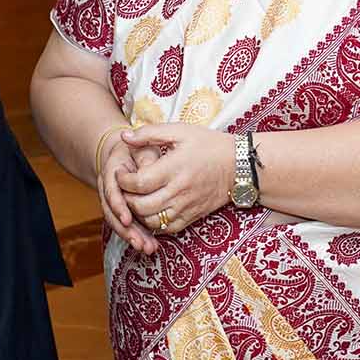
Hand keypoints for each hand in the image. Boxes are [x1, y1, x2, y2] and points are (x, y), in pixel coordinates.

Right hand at [92, 127, 159, 255]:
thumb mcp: (141, 147)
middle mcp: (109, 191)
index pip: (112, 192)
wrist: (124, 155)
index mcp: (111, 173)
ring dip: (132, 237)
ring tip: (147, 249)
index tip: (127, 219)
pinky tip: (150, 247)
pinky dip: (137, 236)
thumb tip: (150, 170)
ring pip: (119, 223)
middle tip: (140, 243)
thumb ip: (145, 157)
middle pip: (113, 214)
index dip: (118, 206)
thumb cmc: (137, 149)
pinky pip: (128, 226)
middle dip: (126, 230)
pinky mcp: (123, 211)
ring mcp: (114, 203)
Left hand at [118, 123, 238, 242]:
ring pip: (151, 221)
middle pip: (141, 206)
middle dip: (125, 198)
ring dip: (137, 213)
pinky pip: (167, 228)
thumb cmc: (209, 145)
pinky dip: (153, 223)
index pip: (138, 183)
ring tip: (134, 199)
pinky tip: (150, 209)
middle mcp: (178, 191)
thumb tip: (124, 136)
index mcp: (173, 168)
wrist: (239, 165)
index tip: (120, 172)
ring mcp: (186, 207)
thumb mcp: (180, 131)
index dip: (122, 180)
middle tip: (124, 188)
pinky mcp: (192, 217)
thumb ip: (149, 133)